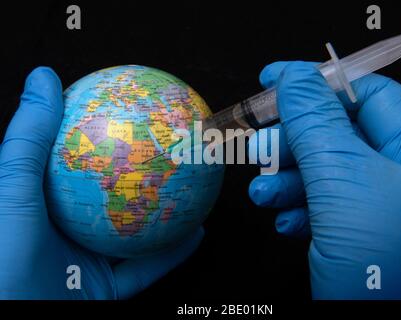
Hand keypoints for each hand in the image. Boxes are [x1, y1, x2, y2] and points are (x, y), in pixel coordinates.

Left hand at [0, 67, 202, 298]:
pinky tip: (198, 232)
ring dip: (169, 211)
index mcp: (41, 203)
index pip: (76, 161)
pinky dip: (174, 253)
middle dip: (144, 172)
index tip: (128, 110)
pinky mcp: (104, 290)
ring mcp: (86, 261)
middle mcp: (65, 229)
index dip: (103, 134)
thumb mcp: (10, 193)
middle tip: (169, 146)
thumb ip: (29, 140)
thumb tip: (44, 77)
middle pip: (114, 195)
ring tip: (195, 185)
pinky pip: (146, 269)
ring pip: (136, 232)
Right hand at [248, 61, 400, 298]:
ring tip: (263, 193)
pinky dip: (299, 211)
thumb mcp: (344, 184)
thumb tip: (293, 76)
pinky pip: (324, 210)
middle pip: (341, 136)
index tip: (275, 80)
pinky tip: (285, 222)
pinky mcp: (359, 240)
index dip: (321, 85)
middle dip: (295, 141)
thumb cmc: (385, 271)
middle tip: (260, 146)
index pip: (370, 97)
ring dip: (288, 180)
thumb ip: (316, 124)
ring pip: (326, 175)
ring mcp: (380, 212)